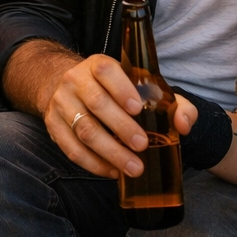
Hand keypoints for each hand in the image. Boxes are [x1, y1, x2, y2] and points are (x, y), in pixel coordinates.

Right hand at [42, 54, 195, 178]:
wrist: (70, 87)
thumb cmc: (114, 90)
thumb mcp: (140, 86)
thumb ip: (171, 103)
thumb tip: (183, 125)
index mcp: (97, 65)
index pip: (106, 70)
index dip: (121, 88)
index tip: (138, 108)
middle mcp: (75, 80)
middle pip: (96, 103)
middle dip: (121, 126)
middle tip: (142, 145)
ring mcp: (61, 103)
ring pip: (84, 129)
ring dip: (110, 151)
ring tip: (133, 167)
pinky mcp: (53, 126)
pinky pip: (72, 149)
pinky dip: (94, 164)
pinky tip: (113, 171)